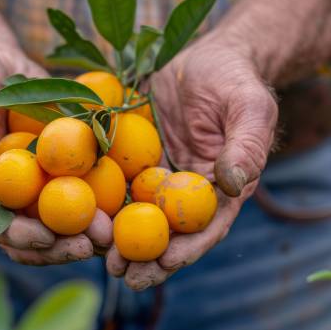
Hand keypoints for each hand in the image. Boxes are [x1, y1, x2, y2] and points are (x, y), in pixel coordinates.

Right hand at [0, 44, 111, 263]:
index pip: (0, 226)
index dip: (23, 238)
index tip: (46, 237)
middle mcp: (16, 194)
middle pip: (42, 232)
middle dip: (66, 244)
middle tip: (95, 243)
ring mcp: (45, 178)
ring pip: (70, 214)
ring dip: (92, 227)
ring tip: (114, 230)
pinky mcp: (70, 160)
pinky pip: (91, 180)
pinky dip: (108, 194)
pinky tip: (129, 196)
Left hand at [106, 36, 277, 289]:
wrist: (207, 56)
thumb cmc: (235, 80)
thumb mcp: (248, 107)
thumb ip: (246, 146)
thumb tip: (233, 184)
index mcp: (220, 188)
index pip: (204, 228)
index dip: (185, 250)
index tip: (164, 264)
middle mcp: (187, 189)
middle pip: (166, 231)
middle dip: (145, 257)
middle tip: (121, 273)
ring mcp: (159, 175)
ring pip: (137, 213)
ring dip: (118, 237)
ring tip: (95, 252)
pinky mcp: (136, 158)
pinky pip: (117, 181)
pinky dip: (102, 200)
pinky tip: (82, 213)